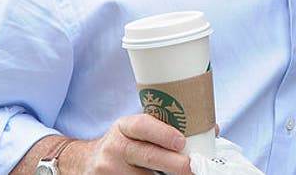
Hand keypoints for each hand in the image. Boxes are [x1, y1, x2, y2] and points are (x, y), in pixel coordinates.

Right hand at [68, 114, 192, 174]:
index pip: (143, 126)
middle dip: (174, 163)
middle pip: (148, 156)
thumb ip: (165, 129)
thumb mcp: (136, 132)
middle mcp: (114, 147)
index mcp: (124, 127)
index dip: (163, 133)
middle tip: (192, 167)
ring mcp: (108, 170)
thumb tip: (211, 130)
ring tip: (181, 174)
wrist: (85, 162)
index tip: (181, 142)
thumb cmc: (124, 145)